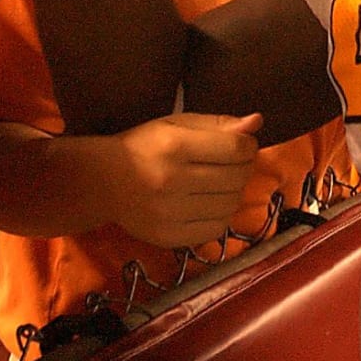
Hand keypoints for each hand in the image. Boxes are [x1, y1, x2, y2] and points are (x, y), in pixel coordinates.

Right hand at [108, 113, 262, 248]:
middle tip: (233, 163)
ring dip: (235, 192)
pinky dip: (221, 215)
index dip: (248, 145)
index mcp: (175, 146)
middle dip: (244, 167)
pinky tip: (210, 203)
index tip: (242, 145)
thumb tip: (257, 123)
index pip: (236, 148)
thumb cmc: (144, 146)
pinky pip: (216, 229)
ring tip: (220, 183)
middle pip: (237, 178)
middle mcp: (172, 181)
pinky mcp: (169, 237)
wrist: (103, 182)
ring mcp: (170, 213)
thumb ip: (218, 123)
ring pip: (231, 205)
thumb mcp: (177, 124)